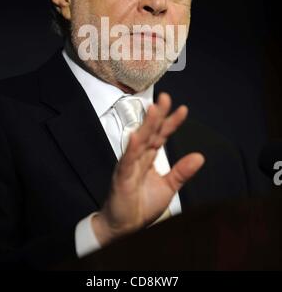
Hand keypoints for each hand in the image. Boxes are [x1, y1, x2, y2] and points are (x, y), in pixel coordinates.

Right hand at [92, 92, 204, 244]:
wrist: (124, 226)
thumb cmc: (140, 204)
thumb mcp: (168, 187)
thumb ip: (181, 171)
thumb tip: (200, 157)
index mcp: (149, 157)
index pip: (162, 135)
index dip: (171, 122)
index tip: (183, 109)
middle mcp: (139, 156)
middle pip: (150, 132)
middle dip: (158, 115)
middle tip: (165, 98)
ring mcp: (130, 164)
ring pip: (139, 140)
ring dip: (147, 125)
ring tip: (154, 110)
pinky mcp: (122, 176)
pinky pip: (128, 160)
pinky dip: (132, 148)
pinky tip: (136, 136)